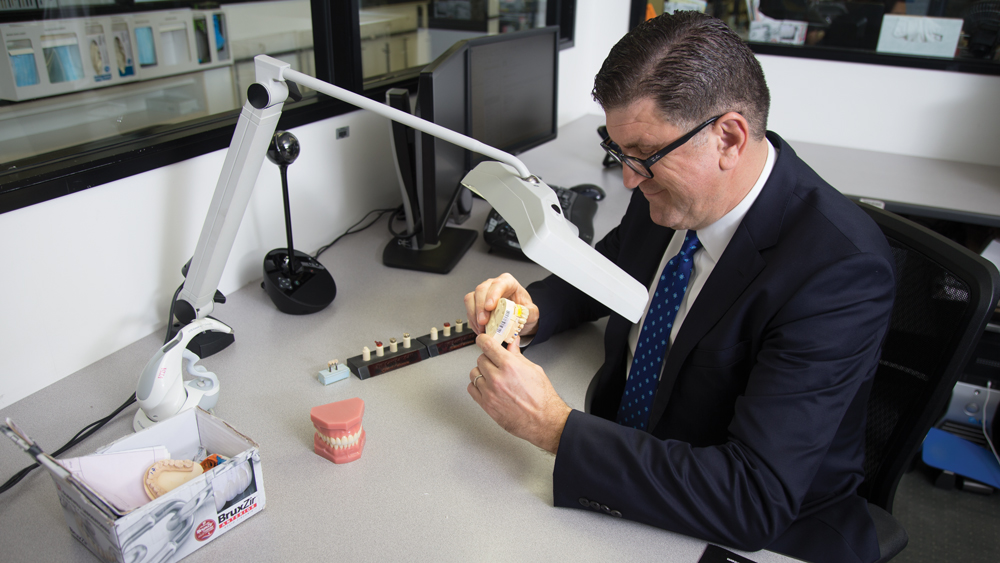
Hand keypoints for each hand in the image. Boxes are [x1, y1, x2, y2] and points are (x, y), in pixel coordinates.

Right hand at [464, 273, 538, 336]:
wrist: (519, 318)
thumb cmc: (524, 310)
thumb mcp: (531, 312)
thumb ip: (528, 312)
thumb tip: (520, 314)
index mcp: (508, 283)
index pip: (498, 284)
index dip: (492, 294)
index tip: (490, 307)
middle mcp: (493, 286)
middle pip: (481, 290)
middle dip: (480, 307)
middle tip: (483, 321)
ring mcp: (483, 295)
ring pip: (471, 298)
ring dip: (474, 314)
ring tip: (481, 327)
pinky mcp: (476, 305)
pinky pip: (469, 310)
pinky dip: (473, 321)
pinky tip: (479, 329)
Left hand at [467, 334, 570, 453]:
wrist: (544, 421)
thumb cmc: (542, 398)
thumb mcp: (533, 370)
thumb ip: (517, 355)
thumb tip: (511, 344)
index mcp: (510, 366)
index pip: (487, 345)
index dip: (483, 340)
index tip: (483, 340)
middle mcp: (497, 378)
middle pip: (480, 359)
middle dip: (488, 359)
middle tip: (496, 363)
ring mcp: (490, 392)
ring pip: (474, 373)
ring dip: (481, 373)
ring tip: (493, 377)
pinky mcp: (486, 405)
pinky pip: (472, 389)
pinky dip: (477, 386)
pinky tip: (487, 387)